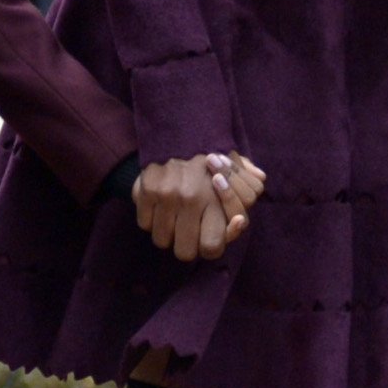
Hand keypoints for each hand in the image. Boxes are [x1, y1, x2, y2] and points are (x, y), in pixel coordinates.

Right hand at [133, 153, 265, 263]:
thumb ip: (243, 200)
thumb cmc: (211, 162)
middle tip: (187, 234)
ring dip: (166, 234)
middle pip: (185, 252)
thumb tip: (239, 220)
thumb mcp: (236, 177)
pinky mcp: (147, 190)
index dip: (208, 249)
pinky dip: (149, 220)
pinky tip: (158, 208)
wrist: (180, 135)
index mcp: (217, 199)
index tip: (205, 239)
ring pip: (162, 240)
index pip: (211, 248)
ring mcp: (168, 195)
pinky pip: (145, 224)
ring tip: (172, 219)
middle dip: (186, 247)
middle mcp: (193, 198)